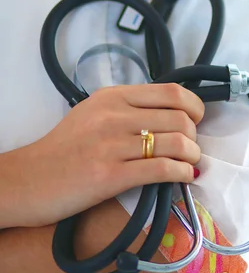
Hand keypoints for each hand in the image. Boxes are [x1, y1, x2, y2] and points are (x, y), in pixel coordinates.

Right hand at [0, 83, 203, 227]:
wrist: (27, 179)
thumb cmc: (65, 148)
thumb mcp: (94, 112)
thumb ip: (130, 108)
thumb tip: (175, 114)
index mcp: (113, 96)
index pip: (172, 92)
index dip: (195, 107)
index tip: (196, 121)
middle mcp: (114, 115)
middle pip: (179, 119)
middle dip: (194, 137)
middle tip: (190, 148)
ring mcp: (112, 145)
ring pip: (176, 144)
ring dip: (192, 156)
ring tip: (189, 163)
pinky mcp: (110, 175)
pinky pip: (162, 170)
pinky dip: (182, 173)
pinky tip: (183, 176)